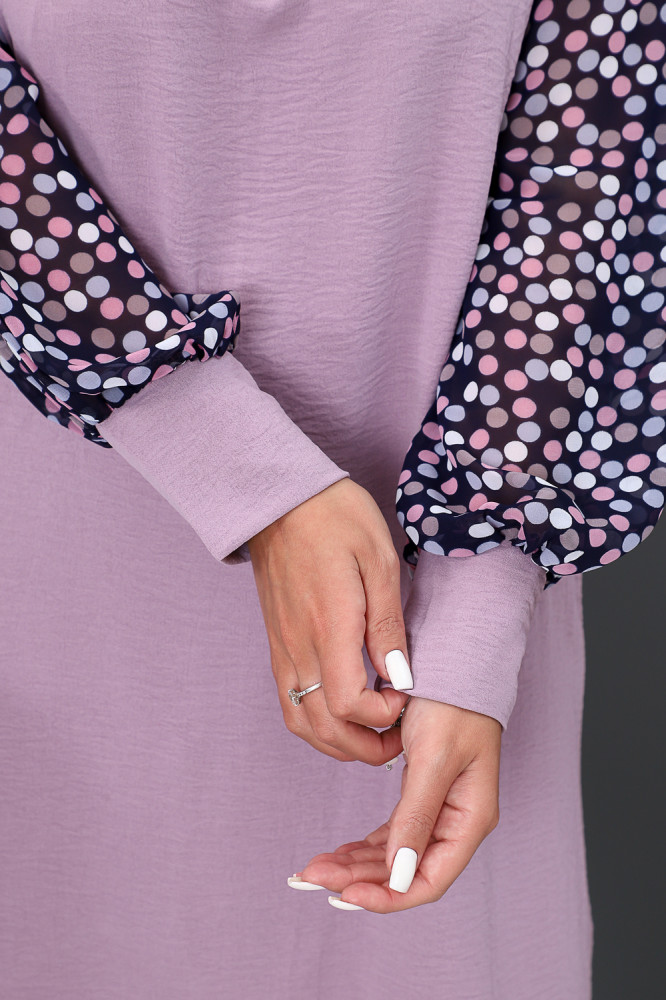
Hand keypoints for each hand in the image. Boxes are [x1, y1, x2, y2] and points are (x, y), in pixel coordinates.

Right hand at [247, 478, 411, 764]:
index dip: (384, 717)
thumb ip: (388, 626)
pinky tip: (340, 712)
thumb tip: (400, 677)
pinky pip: (289, 701)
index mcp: (329, 626)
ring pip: (301, 723)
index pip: (350, 704)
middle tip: (399, 739)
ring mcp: (282, 648)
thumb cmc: (336, 518)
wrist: (280, 498)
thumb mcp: (379, 560)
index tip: (407, 698)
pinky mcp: (276, 644)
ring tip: (372, 734)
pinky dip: (315, 722)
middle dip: (366, 748)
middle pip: (324, 729)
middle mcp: (299, 646)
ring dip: (338, 743)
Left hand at [291, 698, 500, 910]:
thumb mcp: (432, 758)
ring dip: (357, 865)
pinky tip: (339, 852)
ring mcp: (440, 807)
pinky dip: (365, 845)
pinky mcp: (422, 792)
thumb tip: (398, 876)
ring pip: (395, 855)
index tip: (343, 895)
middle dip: (359, 881)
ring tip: (315, 868)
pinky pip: (392, 832)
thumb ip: (417, 816)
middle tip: (311, 877)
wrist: (453, 658)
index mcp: (470, 819)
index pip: (428, 880)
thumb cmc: (451, 702)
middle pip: (406, 872)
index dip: (387, 897)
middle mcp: (458, 820)